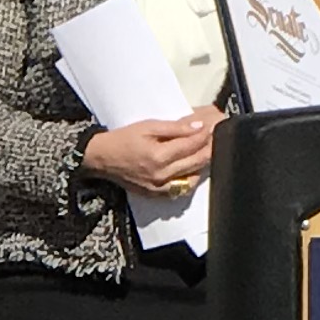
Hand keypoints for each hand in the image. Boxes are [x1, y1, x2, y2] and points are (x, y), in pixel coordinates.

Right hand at [87, 108, 218, 198]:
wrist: (101, 158)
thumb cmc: (123, 139)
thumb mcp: (148, 126)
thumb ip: (175, 128)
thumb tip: (198, 126)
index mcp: (158, 156)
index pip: (191, 145)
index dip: (205, 134)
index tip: (214, 125)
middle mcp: (161, 175)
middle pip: (196, 161)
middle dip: (210, 147)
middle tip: (217, 136)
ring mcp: (159, 188)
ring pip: (193, 176)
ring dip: (203, 163)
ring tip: (209, 149)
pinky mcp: (157, 194)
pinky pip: (182, 190)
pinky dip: (191, 178)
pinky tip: (195, 168)